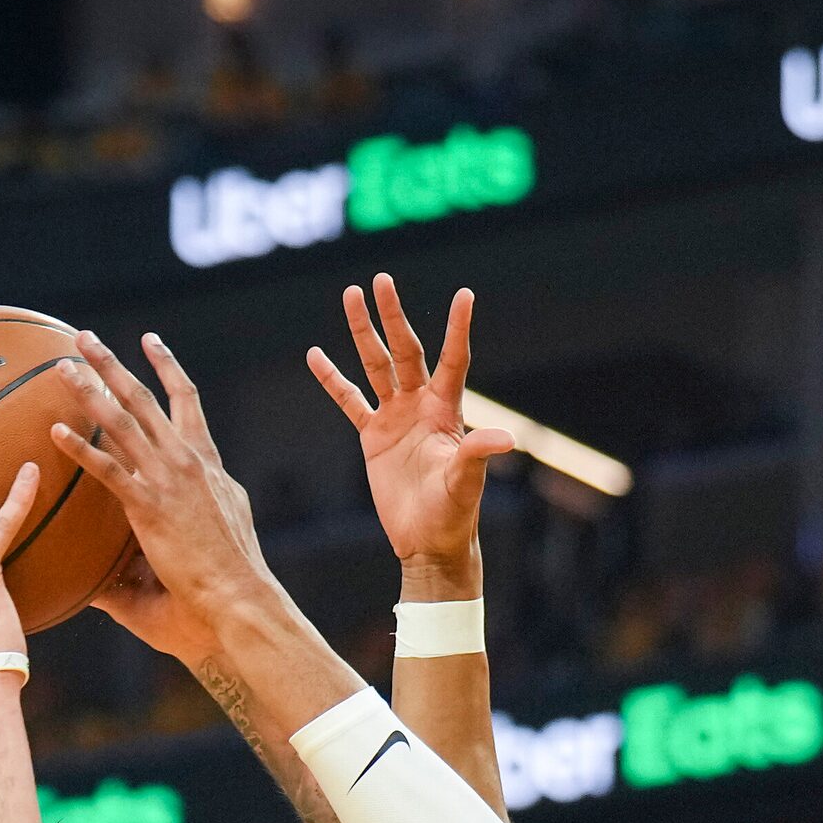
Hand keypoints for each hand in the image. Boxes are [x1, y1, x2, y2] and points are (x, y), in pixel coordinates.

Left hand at [52, 331, 284, 657]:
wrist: (240, 596)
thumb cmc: (233, 574)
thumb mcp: (223, 526)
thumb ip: (199, 508)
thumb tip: (187, 502)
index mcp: (208, 463)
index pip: (187, 402)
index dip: (168, 368)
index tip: (151, 342)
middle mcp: (188, 461)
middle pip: (144, 399)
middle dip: (112, 364)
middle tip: (85, 338)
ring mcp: (169, 480)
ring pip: (122, 422)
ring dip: (90, 390)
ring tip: (62, 367)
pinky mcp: (150, 506)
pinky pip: (107, 469)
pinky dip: (80, 448)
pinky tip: (55, 431)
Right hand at [307, 275, 513, 594]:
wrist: (428, 542)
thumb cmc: (454, 514)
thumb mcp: (466, 483)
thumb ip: (478, 456)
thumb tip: (506, 439)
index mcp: (447, 412)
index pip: (454, 360)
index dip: (458, 329)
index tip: (465, 295)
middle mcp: (422, 406)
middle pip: (406, 351)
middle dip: (393, 316)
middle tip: (381, 280)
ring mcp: (396, 418)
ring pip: (376, 366)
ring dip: (363, 332)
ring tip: (351, 294)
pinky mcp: (374, 437)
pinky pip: (350, 401)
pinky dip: (333, 380)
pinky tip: (316, 356)